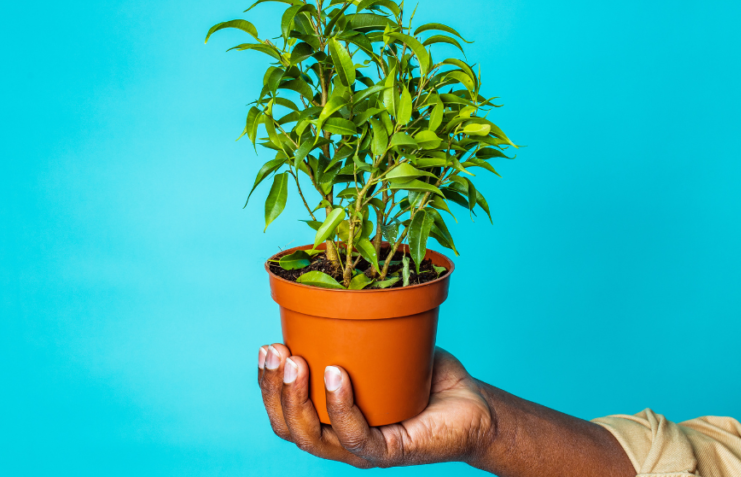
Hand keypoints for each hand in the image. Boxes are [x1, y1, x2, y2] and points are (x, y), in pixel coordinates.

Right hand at [257, 343, 495, 467]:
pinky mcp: (391, 452)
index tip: (267, 346)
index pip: (284, 413)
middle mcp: (340, 439)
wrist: (473, 403)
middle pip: (289, 428)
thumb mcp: (380, 348)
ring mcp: (364, 450)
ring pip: (313, 437)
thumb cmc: (424, 376)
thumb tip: (323, 290)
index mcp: (330, 420)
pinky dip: (340, 407)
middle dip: (273, 390)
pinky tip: (335, 377)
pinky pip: (356, 436)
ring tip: (295, 363)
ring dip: (296, 400)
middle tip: (276, 351)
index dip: (267, 384)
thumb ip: (351, 331)